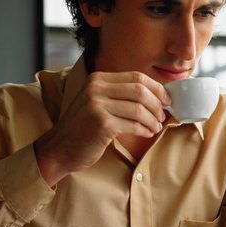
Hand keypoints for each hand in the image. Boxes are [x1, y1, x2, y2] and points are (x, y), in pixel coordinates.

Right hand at [34, 72, 170, 185]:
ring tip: (155, 127)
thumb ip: (119, 96)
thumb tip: (156, 96)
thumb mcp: (97, 104)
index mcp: (97, 79)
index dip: (157, 88)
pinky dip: (145, 130)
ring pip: (140, 109)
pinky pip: (134, 125)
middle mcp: (96, 89)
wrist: (59, 149)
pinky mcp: (102, 124)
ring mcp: (97, 105)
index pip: (137, 77)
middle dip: (158, 104)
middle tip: (163, 116)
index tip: (166, 100)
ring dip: (153, 120)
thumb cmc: (83, 130)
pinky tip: (147, 134)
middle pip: (141, 90)